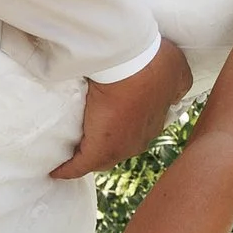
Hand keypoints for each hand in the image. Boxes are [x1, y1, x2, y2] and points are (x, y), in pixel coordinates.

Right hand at [51, 39, 189, 180]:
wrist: (130, 62)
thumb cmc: (155, 63)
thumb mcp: (177, 73)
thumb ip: (176, 87)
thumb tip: (175, 97)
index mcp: (155, 123)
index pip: (138, 133)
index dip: (125, 129)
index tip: (113, 122)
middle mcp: (139, 140)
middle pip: (119, 149)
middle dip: (106, 145)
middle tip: (86, 136)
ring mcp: (119, 147)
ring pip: (99, 158)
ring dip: (86, 156)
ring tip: (67, 151)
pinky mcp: (98, 149)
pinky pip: (78, 165)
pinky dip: (67, 169)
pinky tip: (55, 171)